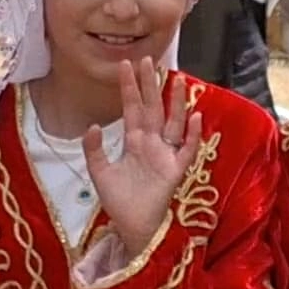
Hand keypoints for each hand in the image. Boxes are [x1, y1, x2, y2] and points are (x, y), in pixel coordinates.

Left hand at [81, 60, 195, 245]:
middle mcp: (152, 144)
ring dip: (175, 102)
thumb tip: (93, 125)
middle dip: (151, 85)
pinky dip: (192, 135)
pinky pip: (187, 149)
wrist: (132, 228)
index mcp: (134, 142)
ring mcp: (166, 155)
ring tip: (177, 79)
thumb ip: (94, 149)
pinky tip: (194, 117)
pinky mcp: (176, 170)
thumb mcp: (100, 173)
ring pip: (173, 122)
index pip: (132, 108)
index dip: (130, 88)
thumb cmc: (119, 202)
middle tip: (149, 60)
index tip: (126, 65)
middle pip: (153, 108)